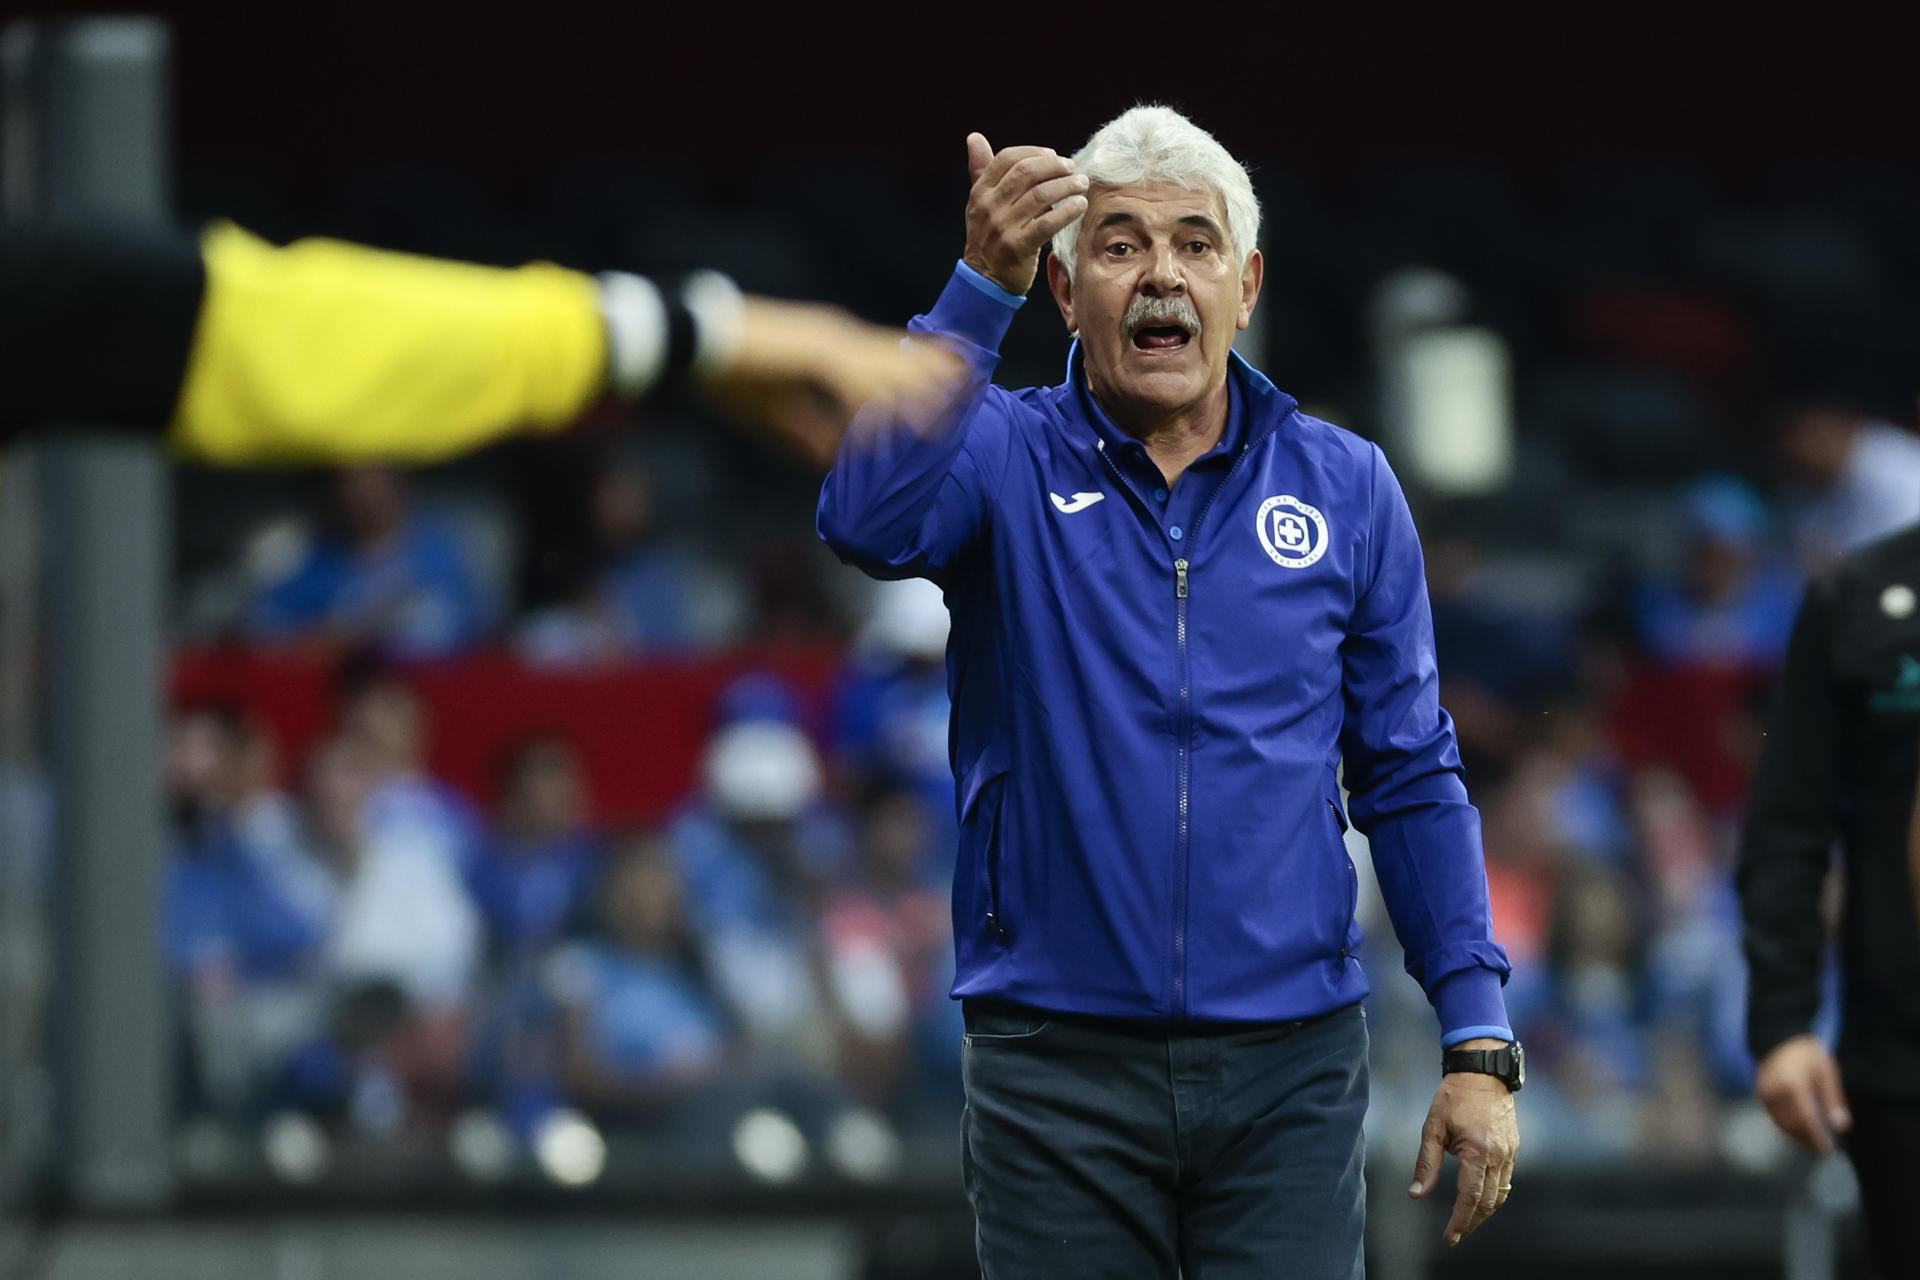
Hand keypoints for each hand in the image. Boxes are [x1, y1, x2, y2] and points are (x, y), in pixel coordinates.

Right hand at [699, 297, 965, 467]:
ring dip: (917, 396)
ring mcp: (827, 343)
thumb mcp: (775, 412)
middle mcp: (837, 339)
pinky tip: (889, 434)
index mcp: (831, 347)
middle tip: (973, 396)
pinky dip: (873, 412)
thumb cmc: (729, 374)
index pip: (887, 360)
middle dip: (935, 381)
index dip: (920, 375)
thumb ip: (809, 434)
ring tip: (949, 420)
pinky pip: (853, 388)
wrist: (692, 340)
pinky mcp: (813, 354)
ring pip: (887, 372)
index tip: (952, 390)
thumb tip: (836, 459)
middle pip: (900, 361)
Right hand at [962, 132, 1089, 295]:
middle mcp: (989, 207)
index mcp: (980, 192)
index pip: (1008, 158)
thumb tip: (975, 138)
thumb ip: (981, 170)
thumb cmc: (988, 237)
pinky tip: (1080, 205)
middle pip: (1027, 173)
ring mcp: (1003, 227)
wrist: (984, 280)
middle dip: (1055, 166)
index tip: (1053, 156)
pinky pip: (1047, 223)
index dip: (1035, 152)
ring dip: (1067, 185)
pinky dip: (1067, 211)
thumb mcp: (979, 203)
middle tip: (1073, 168)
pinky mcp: (1018, 246)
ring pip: (1041, 195)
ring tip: (1081, 184)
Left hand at [1409, 1043, 1519, 1247]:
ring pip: (1500, 1194)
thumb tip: (1416, 1194)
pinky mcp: (1514, 1148)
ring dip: (1484, 1212)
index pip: (1469, 1197)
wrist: (1483, 1073)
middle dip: (1471, 1222)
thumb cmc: (1453, 1097)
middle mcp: (1498, 1156)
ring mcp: (1510, 1153)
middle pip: (1488, 1202)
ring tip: (1466, 1222)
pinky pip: (1507, 1180)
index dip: (1459, 1221)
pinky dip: (1494, 1195)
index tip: (1449, 1237)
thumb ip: (1426, 1163)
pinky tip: (1481, 1199)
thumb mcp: (1433, 1128)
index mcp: (1477, 1151)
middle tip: (1456, 1235)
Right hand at [1755, 1033, 1850, 1155]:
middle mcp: (1775, 1092)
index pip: (1805, 1119)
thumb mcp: (1827, 1072)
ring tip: (1812, 1144)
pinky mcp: (1761, 1094)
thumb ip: (1833, 1099)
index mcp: (1793, 1085)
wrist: (1779, 1038)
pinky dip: (1787, 1126)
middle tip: (1823, 1150)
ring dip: (1797, 1135)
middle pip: (1792, 1124)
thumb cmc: (1807, 1054)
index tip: (1828, 1150)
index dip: (1816, 1137)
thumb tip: (1841, 1126)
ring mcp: (1765, 1093)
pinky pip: (1774, 1116)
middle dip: (1807, 1139)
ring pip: (1781, 1122)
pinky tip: (1800, 1130)